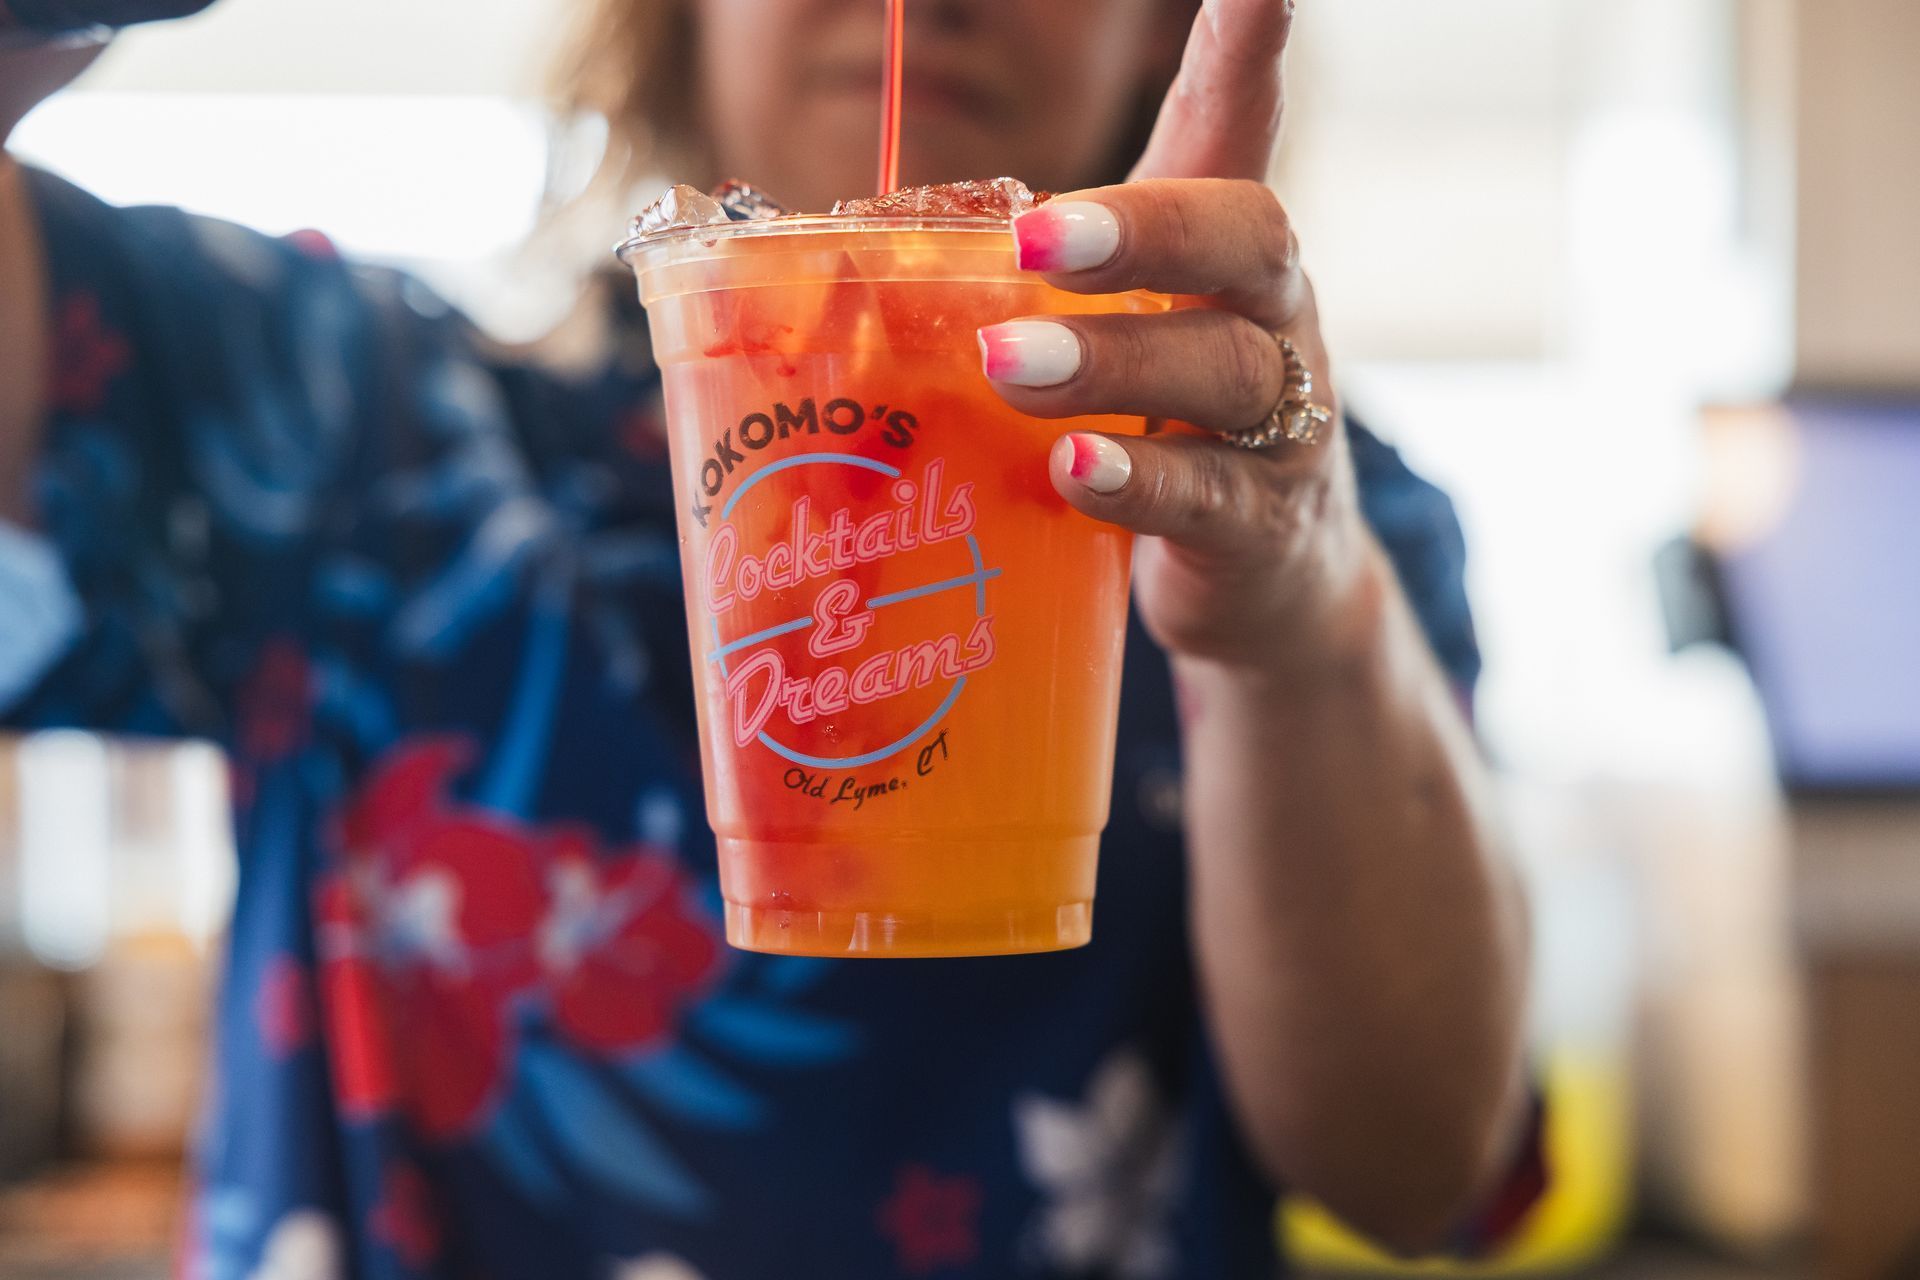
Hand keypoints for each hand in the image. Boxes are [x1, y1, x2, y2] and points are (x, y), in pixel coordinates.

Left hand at [979, 0, 1375, 669]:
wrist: (1268, 579)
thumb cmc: (1157, 430)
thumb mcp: (1111, 341)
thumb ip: (1024, 295)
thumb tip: (848, 261)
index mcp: (1220, 259)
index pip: (1235, 138)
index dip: (1241, 61)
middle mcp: (1271, 319)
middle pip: (1246, 240)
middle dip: (1143, 231)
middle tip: (1038, 240)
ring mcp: (1283, 424)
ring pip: (1226, 370)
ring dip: (1115, 360)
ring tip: (1011, 364)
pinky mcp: (1263, 525)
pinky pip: (1212, 496)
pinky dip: (1140, 479)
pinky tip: (1072, 469)